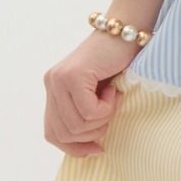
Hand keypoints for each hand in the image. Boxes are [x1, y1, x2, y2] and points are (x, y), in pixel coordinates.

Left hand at [42, 31, 137, 156]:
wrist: (129, 30)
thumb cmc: (120, 61)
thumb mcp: (97, 95)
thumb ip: (84, 115)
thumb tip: (90, 150)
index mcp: (54, 89)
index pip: (53, 133)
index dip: (74, 148)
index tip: (98, 149)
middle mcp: (51, 83)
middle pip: (64, 133)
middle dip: (92, 133)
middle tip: (111, 111)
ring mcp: (59, 79)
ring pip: (77, 125)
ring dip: (103, 117)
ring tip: (113, 96)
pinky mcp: (73, 76)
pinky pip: (89, 111)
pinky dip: (107, 107)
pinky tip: (113, 88)